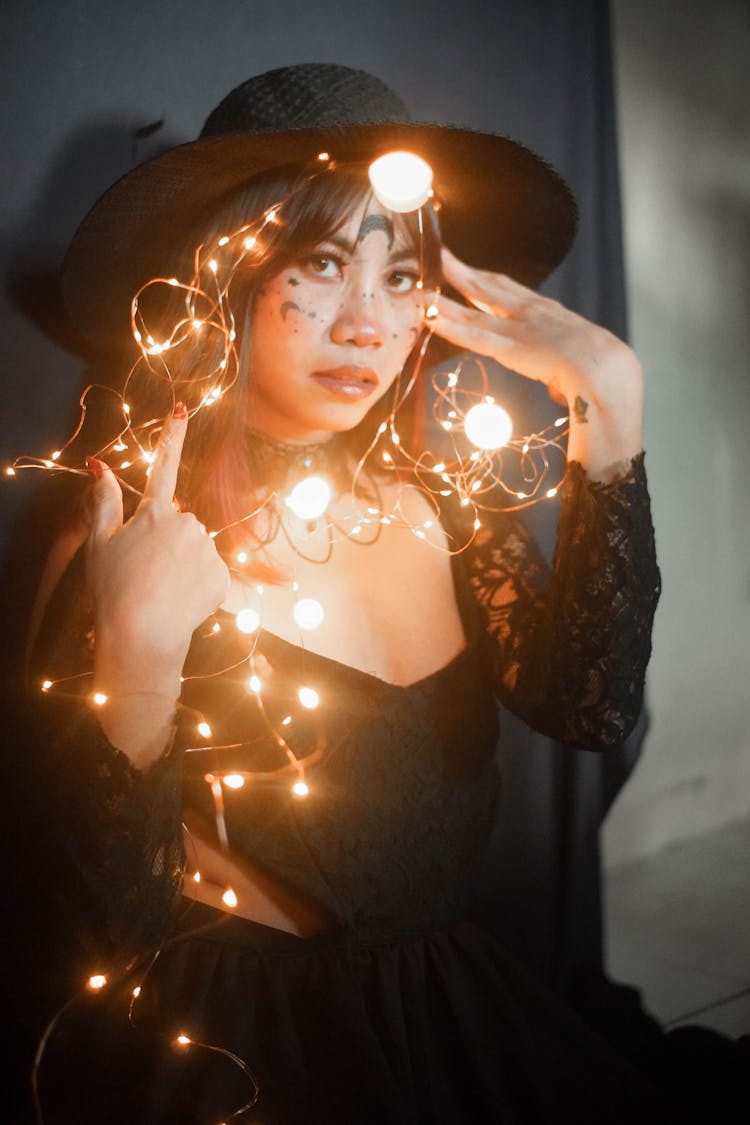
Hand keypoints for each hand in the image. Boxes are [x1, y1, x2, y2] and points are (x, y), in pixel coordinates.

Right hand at [86, 405, 229, 699]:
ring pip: (195, 550)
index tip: (181, 409)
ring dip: (182, 565)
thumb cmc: (114, 590)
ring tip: (162, 589)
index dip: (172, 436)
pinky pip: (210, 574)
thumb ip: (105, 501)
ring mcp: (208, 550)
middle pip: (179, 524)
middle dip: (166, 542)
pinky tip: (180, 600)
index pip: (163, 466)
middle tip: (145, 572)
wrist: (141, 636)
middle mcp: (187, 524)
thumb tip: (98, 466)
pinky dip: (197, 585)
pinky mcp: (223, 576)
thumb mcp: (100, 543)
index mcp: (155, 513)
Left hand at [435, 246, 640, 411]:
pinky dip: (449, 324)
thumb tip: (558, 391)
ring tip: (421, 282)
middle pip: (487, 285)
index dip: (484, 278)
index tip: (468, 270)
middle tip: (437, 254)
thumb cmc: (602, 373)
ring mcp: (518, 327)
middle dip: (460, 270)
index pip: (509, 290)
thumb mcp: (578, 363)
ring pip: (472, 306)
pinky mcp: (510, 347)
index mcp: (547, 314)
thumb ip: (560, 373)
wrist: (609, 371)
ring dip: (445, 295)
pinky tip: (430, 316)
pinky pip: (473, 334)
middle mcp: (530, 313)